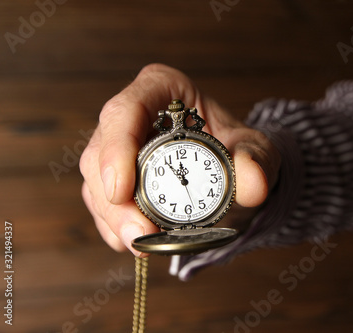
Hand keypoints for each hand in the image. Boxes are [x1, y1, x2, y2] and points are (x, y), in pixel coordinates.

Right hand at [80, 64, 279, 256]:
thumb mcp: (256, 149)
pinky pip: (101, 202)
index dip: (117, 147)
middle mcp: (132, 115)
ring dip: (113, 218)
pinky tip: (135, 242)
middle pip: (102, 152)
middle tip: (138, 234)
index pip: (127, 109)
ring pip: (95, 181)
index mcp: (161, 89)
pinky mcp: (116, 177)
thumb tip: (254, 182)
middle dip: (114, 199)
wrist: (233, 171)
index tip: (121, 190)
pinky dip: (114, 226)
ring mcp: (119, 147)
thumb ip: (257, 160)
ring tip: (140, 244)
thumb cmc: (238, 148)